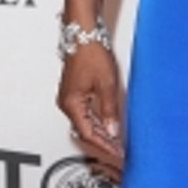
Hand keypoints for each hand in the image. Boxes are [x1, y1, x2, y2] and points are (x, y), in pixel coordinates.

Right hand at [56, 43, 125, 177]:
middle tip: (119, 152)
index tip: (118, 154)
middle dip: (103, 143)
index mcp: (71, 104)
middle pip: (85, 131)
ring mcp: (70, 98)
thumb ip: (109, 110)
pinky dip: (98, 122)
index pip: (89, 134)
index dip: (105, 146)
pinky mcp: (75, 92)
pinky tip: (109, 125)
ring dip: (101, 133)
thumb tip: (113, 131)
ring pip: (86, 124)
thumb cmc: (90, 52)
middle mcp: (67, 103)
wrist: (83, 33)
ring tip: (117, 142)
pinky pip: (86, 114)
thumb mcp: (107, 84)